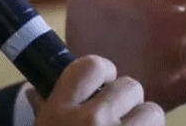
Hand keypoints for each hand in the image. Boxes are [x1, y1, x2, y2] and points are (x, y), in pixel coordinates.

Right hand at [35, 55, 163, 125]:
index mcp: (61, 108)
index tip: (103, 80)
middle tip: (119, 111)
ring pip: (151, 111)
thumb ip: (43, 108)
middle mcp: (91, 121)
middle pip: (129, 86)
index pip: (91, 65)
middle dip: (127, 98)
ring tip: (131, 125)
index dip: (103, 69)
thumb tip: (34, 91)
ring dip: (144, 118)